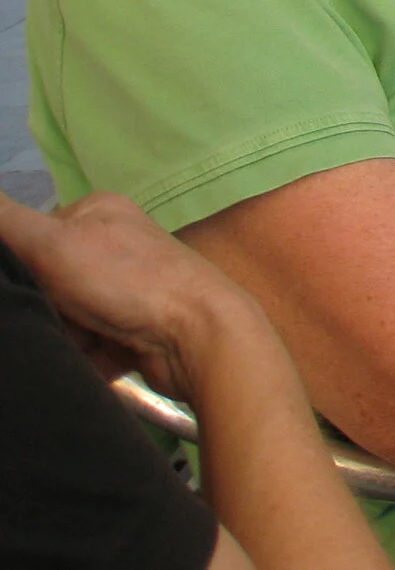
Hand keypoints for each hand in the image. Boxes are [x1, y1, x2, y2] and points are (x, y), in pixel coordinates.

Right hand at [0, 190, 255, 403]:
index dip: (19, 267)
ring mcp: (123, 288)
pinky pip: (82, 345)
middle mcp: (113, 244)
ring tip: (77, 342)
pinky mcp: (128, 329)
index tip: (25, 288)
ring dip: (60, 336)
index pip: (31, 235)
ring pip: (60, 316)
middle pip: (44, 281)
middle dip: (41, 306)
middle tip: (56, 320)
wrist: (198, 338)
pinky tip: (93, 359)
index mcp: (98, 212)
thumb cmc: (127, 281)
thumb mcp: (56, 242)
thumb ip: (7, 222)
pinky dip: (80, 356)